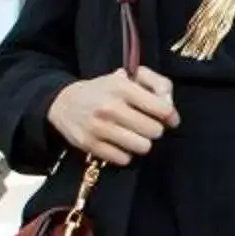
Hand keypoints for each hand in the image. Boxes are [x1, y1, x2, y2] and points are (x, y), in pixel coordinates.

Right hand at [46, 69, 178, 167]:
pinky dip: (125, 153)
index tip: (169, 118)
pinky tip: (120, 143)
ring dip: (142, 142)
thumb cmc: (105, 90)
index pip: (162, 109)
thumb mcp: (129, 76)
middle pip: (155, 131)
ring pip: (142, 147)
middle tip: (147, 125)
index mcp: (122, 87)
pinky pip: (124, 159)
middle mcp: (110, 107)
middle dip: (155, 129)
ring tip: (135, 135)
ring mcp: (98, 128)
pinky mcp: (89, 145)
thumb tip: (170, 108)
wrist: (64, 102)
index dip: (171, 115)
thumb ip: (158, 84)